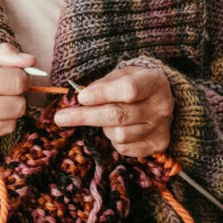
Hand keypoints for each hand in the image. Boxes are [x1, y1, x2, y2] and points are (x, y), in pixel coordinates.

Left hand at [53, 65, 173, 157]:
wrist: (161, 99)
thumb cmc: (135, 84)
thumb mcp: (121, 75)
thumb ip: (101, 85)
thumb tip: (79, 100)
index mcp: (153, 82)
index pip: (128, 90)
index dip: (102, 94)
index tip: (80, 97)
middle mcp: (161, 107)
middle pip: (118, 115)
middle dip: (85, 117)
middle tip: (60, 117)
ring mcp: (161, 128)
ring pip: (118, 135)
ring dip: (102, 127)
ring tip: (104, 117)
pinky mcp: (158, 146)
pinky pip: (124, 148)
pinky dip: (112, 140)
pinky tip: (116, 128)